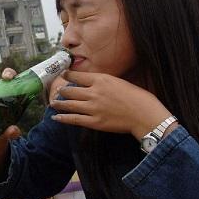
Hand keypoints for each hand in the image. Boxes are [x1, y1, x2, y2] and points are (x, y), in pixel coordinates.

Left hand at [50, 71, 172, 139]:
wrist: (144, 114)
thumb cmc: (137, 97)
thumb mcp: (118, 81)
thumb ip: (103, 81)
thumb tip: (91, 81)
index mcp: (101, 80)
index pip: (77, 76)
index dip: (67, 75)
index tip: (62, 75)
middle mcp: (94, 92)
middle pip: (70, 90)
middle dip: (61, 90)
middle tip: (57, 91)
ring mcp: (93, 108)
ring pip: (69, 104)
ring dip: (59, 103)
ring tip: (53, 103)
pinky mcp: (94, 122)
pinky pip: (74, 119)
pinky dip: (63, 118)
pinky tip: (56, 117)